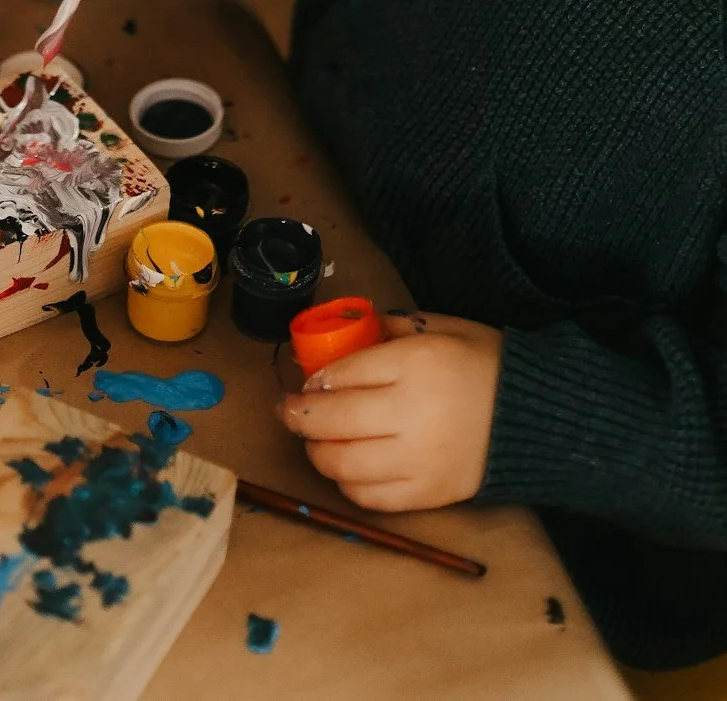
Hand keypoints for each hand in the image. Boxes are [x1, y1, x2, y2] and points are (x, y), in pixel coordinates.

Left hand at [278, 311, 501, 510]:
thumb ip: (392, 330)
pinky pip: (371, 498)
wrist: (538, 419)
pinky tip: (346, 470)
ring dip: (317, 454)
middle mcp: (411, 414)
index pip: (342, 375)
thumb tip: (347, 337)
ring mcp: (419, 460)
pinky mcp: (428, 495)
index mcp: (415, 364)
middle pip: (333, 421)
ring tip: (313, 442)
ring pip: (343, 464)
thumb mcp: (442, 328)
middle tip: (288, 412)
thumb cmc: (486, 365)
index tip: (305, 383)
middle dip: (298, 418)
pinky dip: (348, 485)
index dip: (314, 381)